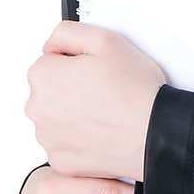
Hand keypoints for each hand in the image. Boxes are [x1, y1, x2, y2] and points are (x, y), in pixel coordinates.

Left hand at [24, 20, 165, 179]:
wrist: (155, 133)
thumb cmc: (134, 90)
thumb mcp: (105, 39)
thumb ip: (67, 32)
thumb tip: (51, 46)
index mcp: (43, 76)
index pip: (50, 60)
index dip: (77, 62)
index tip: (96, 70)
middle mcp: (38, 109)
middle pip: (50, 89)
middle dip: (71, 87)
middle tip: (104, 89)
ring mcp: (48, 138)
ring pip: (57, 117)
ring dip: (74, 113)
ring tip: (106, 111)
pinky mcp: (60, 161)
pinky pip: (65, 143)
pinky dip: (80, 138)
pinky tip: (102, 131)